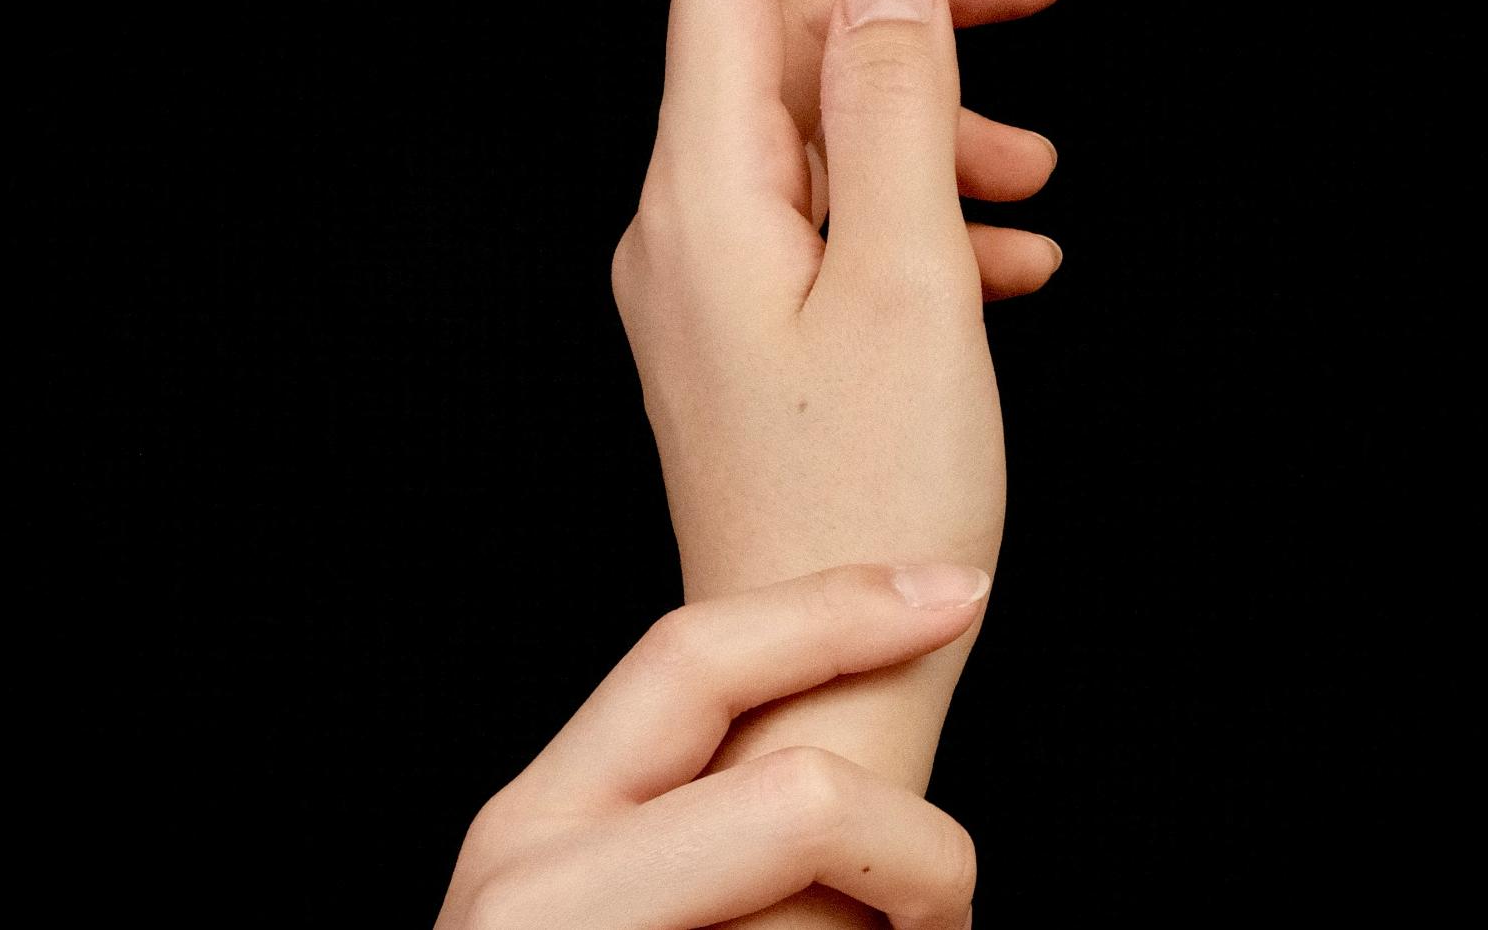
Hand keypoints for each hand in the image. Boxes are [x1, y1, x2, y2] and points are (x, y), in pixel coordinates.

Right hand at [434, 563, 989, 929]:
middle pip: (804, 797)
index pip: (691, 659)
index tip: (956, 591)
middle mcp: (535, 887)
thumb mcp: (594, 891)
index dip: (838, 607)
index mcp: (531, 826)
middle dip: (919, 850)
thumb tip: (848, 781)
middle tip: (943, 921)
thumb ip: (696, 824)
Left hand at [610, 0, 1073, 795]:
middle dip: (924, 1)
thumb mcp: (909, 281)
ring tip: (1041, 176)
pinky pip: (836, 229)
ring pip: (829, 139)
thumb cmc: (870, 507)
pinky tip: (1007, 259)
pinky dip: (921, 216)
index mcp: (705, 194)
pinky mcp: (750, 341)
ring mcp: (712, 289)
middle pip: (799, 46)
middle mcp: (685, 228)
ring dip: (939, 126)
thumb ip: (902, 110)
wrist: (824, 678)